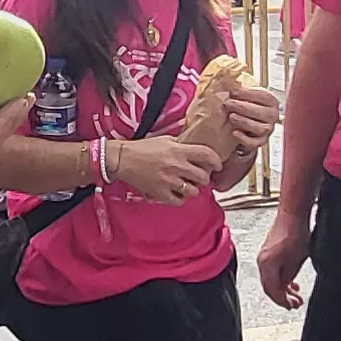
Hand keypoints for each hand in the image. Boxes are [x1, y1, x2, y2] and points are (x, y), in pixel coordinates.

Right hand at [102, 136, 220, 204]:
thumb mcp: (165, 140)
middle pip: (203, 177)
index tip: (217, 165)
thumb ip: (181, 144)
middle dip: (204, 177)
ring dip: (192, 189)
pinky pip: (179, 201)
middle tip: (199, 177)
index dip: (216, 161)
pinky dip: (180, 199)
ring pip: (194, 191)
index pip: (207, 155)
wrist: (122, 159)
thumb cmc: (142, 148)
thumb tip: (195, 147)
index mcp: (179, 150)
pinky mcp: (161, 193)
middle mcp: (177, 166)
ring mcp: (169, 181)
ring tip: (186, 185)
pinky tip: (176, 193)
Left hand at [207, 83, 280, 154]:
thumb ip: (239, 86)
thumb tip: (228, 74)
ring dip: (244, 122)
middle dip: (242, 107)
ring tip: (231, 117)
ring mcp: (268, 130)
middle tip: (227, 104)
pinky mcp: (261, 142)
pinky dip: (244, 139)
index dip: (247, 94)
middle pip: (261, 112)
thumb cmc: (245, 105)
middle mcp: (273, 115)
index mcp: (271, 101)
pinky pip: (254, 143)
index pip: (263, 96)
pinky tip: (234, 133)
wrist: (245, 124)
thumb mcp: (244, 94)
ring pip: (259, 128)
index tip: (233, 92)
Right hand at [256, 208, 313, 309]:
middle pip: (269, 286)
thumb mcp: (297, 260)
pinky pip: (272, 270)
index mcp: (267, 264)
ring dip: (283, 288)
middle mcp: (261, 260)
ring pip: (271, 279)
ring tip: (295, 295)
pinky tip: (291, 282)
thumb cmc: (296, 232)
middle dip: (282, 297)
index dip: (282, 300)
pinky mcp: (268, 251)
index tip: (291, 306)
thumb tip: (285, 288)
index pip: (271, 289)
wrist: (293, 214)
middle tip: (295, 304)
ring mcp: (263, 255)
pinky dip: (281, 278)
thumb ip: (288, 277)